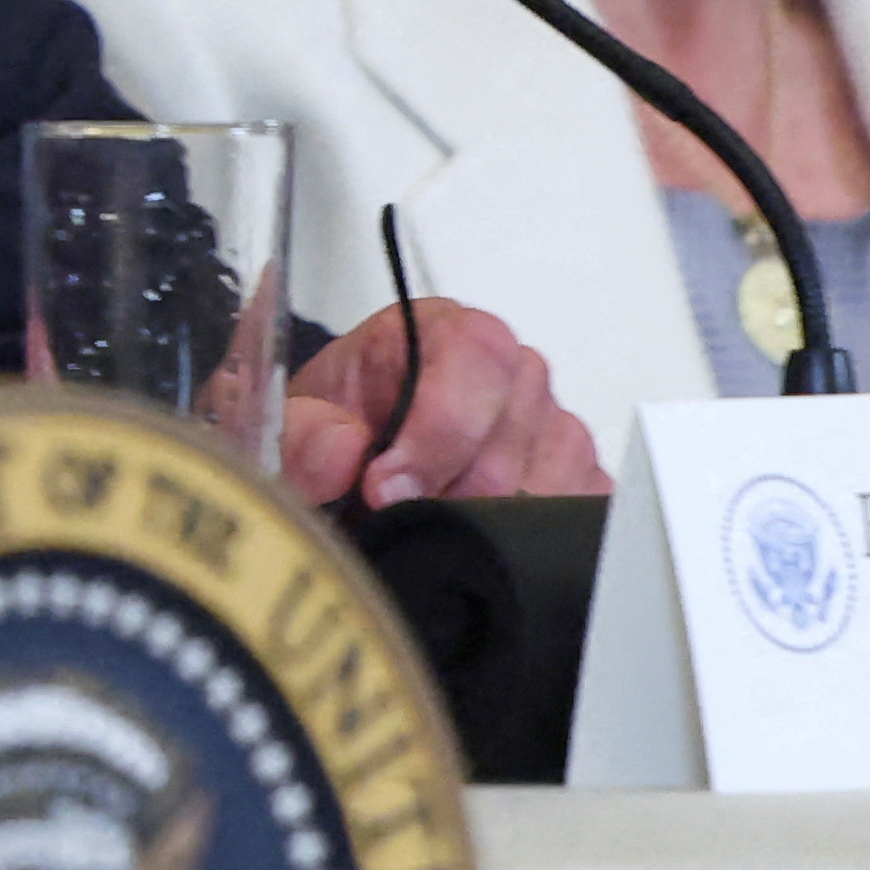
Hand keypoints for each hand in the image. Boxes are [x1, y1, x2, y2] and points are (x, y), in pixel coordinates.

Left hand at [277, 300, 605, 504]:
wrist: (352, 466)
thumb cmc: (337, 429)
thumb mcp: (292, 425)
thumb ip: (302, 436)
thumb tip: (343, 452)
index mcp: (443, 331)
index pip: (477, 354)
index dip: (436, 428)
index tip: (385, 484)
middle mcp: (509, 371)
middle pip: (512, 436)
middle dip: (448, 491)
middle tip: (398, 516)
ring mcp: (551, 424)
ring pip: (548, 482)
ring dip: (483, 520)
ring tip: (429, 524)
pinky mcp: (576, 478)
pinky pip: (575, 512)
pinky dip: (525, 538)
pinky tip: (475, 536)